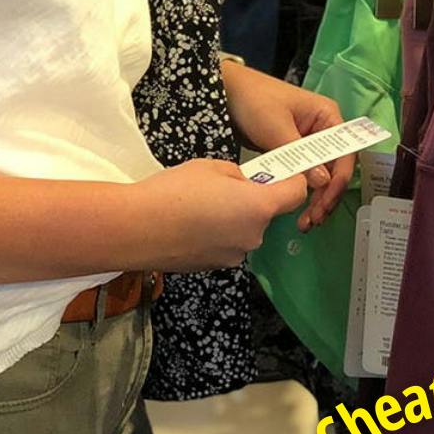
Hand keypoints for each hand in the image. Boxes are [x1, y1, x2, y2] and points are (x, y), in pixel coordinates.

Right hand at [134, 159, 307, 269]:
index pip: (296, 194)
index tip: (278, 173)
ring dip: (233, 219)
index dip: (291, 180)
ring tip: (199, 207)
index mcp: (259, 207)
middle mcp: (254, 236)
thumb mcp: (211, 167)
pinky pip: (226, 244)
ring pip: (244, 230)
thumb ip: (238, 176)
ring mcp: (235, 256)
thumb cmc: (174, 191)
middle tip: (221, 187)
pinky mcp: (215, 267)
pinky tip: (190, 225)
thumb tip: (242, 185)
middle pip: (266, 214)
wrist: (137, 229)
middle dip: (251, 200)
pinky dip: (216, 235)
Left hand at [220, 61, 353, 230]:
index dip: (338, 181)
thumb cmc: (255, 100)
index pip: (344, 154)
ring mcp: (308, 143)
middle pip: (334, 169)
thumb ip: (299, 156)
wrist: (225, 91)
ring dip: (315, 199)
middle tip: (314, 219)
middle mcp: (323, 131)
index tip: (325, 203)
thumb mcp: (277, 128)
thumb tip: (322, 183)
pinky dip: (301, 192)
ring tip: (306, 221)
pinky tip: (296, 210)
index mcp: (327, 117)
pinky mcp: (292, 152)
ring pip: (319, 176)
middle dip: (326, 196)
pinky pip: (303, 176)